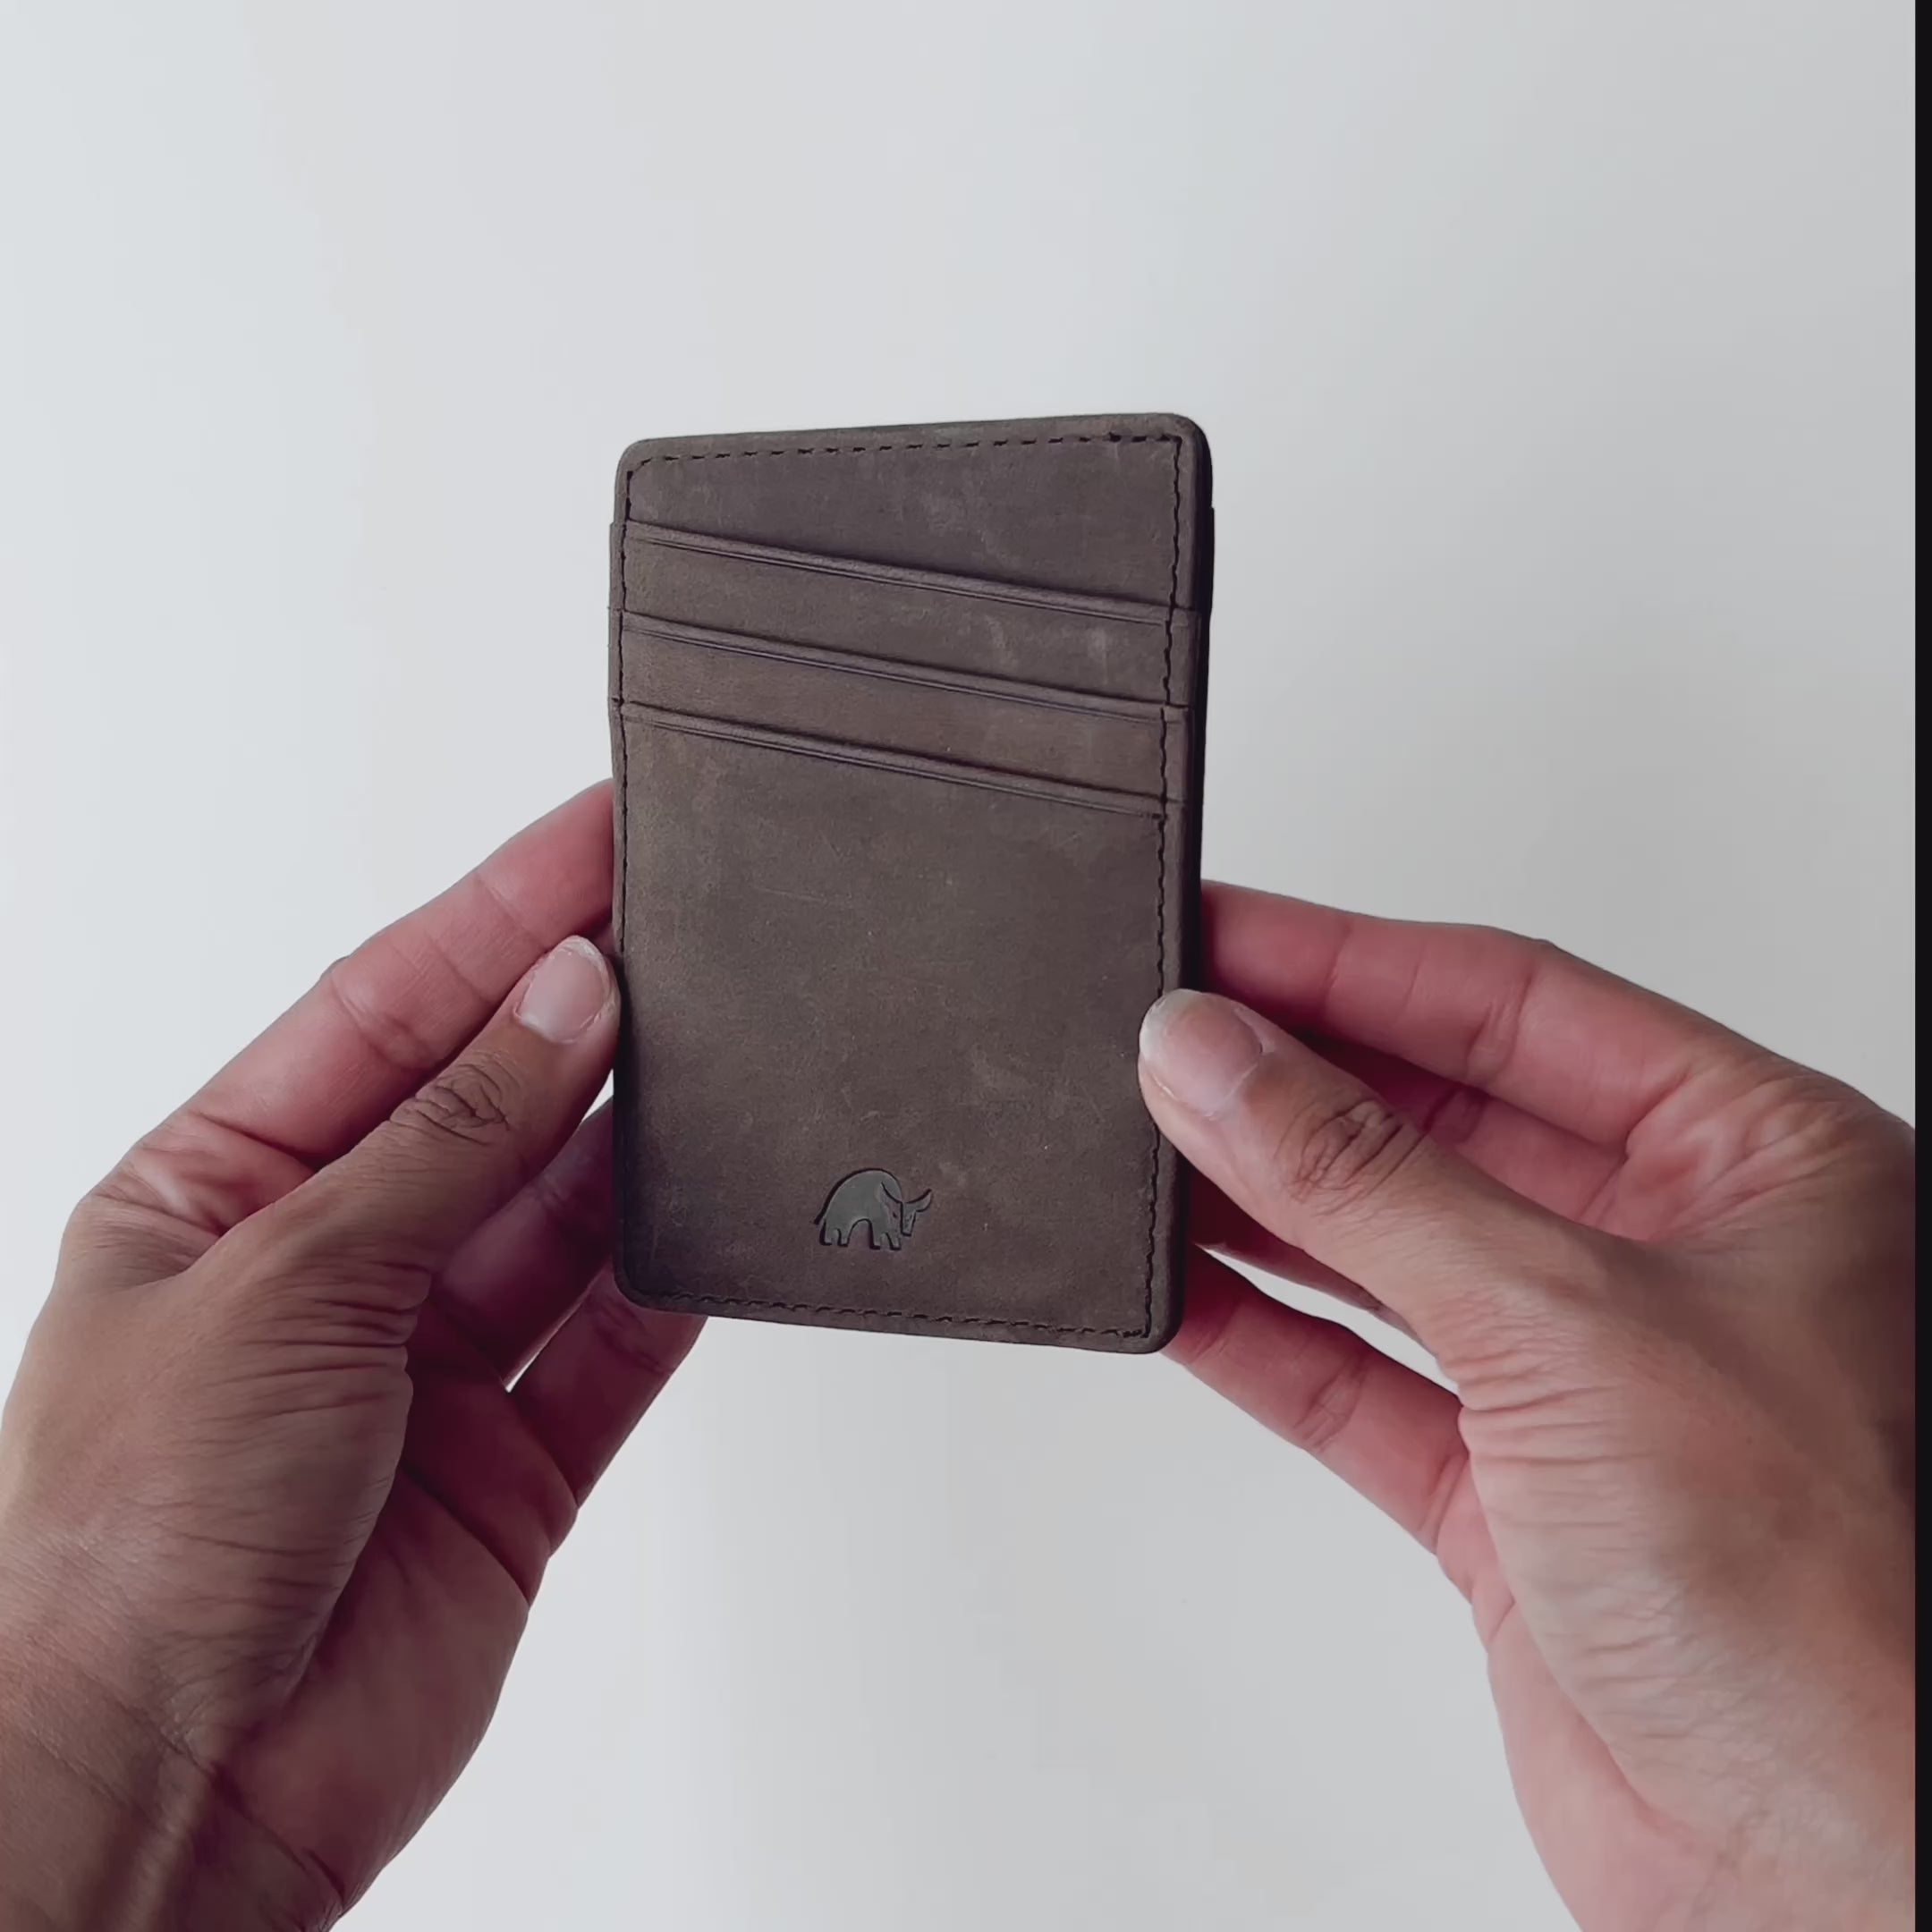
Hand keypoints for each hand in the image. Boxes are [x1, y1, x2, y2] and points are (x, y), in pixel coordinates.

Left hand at [0, 784, 699, 1929]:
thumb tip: (561, 1006)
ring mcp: (426, 1366)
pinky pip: (614, 1342)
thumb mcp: (283, 1281)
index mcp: (219, 1190)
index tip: (593, 838)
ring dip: (636, 1139)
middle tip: (682, 926)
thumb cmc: (125, 1546)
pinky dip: (671, 1280)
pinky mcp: (513, 1464)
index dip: (494, 916)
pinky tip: (717, 1215)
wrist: (164, 1794)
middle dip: (577, 1014)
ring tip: (718, 1054)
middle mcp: (328, 1266)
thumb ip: (447, 1142)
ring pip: (563, 1214)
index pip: (383, 1010)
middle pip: (486, 1100)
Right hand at [1139, 887, 1913, 1930]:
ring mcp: (1582, 1376)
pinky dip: (1260, 1333)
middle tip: (1163, 1034)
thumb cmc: (1834, 1614)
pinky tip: (1183, 1289)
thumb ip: (1369, 1182)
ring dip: (1260, 1199)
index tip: (1224, 938)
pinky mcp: (1508, 1492)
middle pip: (1439, 1112)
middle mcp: (1673, 1254)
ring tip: (1146, 1143)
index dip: (1353, 959)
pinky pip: (1354, 1377)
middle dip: (1294, 1074)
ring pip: (1384, 1244)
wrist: (1832, 1881)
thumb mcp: (1569, 1325)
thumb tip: (1221, 1060)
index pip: (1513, 1001)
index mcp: (1759, 1162)